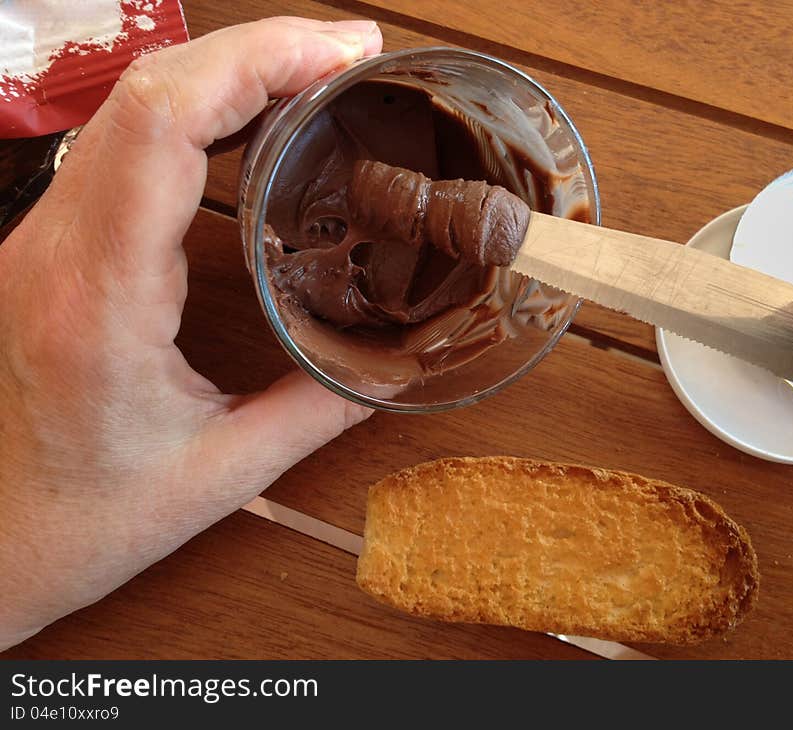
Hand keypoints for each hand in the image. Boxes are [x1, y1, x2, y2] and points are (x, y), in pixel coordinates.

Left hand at [0, 17, 381, 648]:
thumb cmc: (66, 522)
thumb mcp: (214, 477)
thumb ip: (315, 415)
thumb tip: (390, 372)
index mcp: (99, 299)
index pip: (166, 122)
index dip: (261, 59)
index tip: (343, 53)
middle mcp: (55, 249)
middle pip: (149, 85)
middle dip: (260, 47)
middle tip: (349, 54)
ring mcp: (40, 240)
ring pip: (127, 102)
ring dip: (225, 70)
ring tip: (312, 75)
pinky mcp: (47, 247)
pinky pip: (118, 143)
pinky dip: (193, 110)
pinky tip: (245, 121)